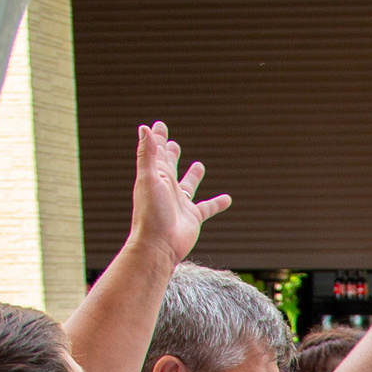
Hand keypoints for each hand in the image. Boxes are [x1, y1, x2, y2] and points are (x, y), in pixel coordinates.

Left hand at [127, 122, 230, 266]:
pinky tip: (227, 199)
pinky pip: (207, 208)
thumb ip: (147, 154)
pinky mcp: (193, 217)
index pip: (156, 153)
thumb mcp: (149, 178)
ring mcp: (180, 203)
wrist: (159, 245)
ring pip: (189, 185)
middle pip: (170, 166)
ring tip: (199, 165)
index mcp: (156, 177)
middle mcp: (167, 189)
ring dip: (193, 176)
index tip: (158, 126)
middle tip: (172, 143)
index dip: (157, 139)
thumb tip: (144, 128)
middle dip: (170, 154)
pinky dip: (217, 203)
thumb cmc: (150, 213)